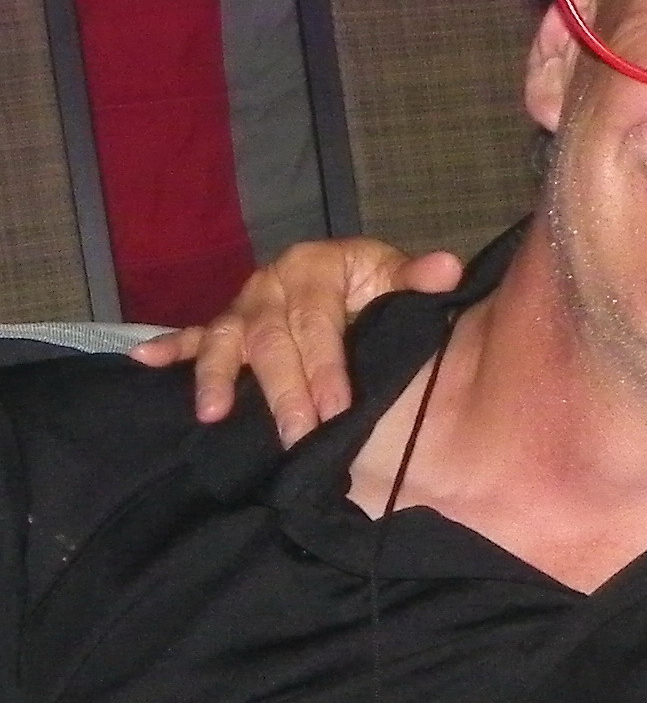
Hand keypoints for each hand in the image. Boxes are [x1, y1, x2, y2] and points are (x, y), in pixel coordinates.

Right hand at [131, 241, 461, 444]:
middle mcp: (271, 284)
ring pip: (226, 342)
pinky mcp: (226, 324)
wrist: (350, 276)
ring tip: (213, 413)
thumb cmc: (376, 283)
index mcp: (315, 267)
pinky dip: (168, 350)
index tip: (338, 406)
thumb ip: (419, 280)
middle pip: (271, 342)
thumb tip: (448, 269)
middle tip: (295, 435)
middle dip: (283, 392)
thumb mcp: (399, 278)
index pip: (318, 322)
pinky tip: (142, 361)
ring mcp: (243, 305)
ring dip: (216, 377)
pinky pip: (192, 336)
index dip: (328, 365)